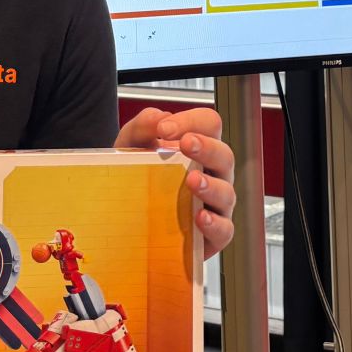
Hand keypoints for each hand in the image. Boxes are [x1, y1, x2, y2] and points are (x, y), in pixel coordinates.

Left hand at [116, 106, 236, 256]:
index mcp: (197, 148)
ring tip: (192, 181)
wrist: (124, 220)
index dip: (192, 121)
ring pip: (227, 192)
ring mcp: (214, 204)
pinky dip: (215, 224)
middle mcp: (211, 173)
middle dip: (207, 147)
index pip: (209, 124)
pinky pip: (224, 229)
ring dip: (211, 185)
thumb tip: (159, 117)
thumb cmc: (137, 180)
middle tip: (186, 144)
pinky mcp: (211, 234)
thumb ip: (142, 128)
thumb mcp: (130, 148)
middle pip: (224, 155)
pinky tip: (199, 217)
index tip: (165, 128)